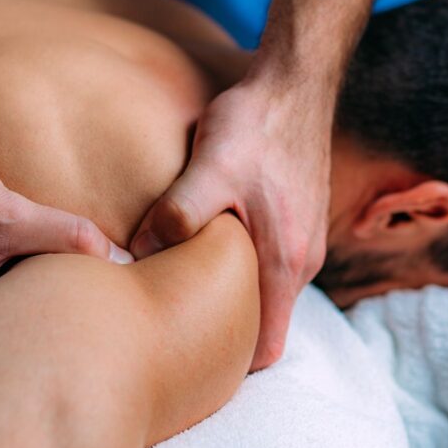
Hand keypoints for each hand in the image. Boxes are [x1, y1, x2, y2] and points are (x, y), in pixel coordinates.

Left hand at [131, 75, 331, 369]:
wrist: (296, 82)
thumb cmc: (257, 125)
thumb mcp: (212, 166)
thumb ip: (179, 213)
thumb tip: (143, 254)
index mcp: (285, 260)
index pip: (267, 345)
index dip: (234, 364)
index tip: (193, 365)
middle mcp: (302, 258)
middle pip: (265, 321)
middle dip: (225, 331)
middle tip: (173, 326)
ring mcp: (304, 238)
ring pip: (266, 289)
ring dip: (231, 294)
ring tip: (182, 286)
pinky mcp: (297, 217)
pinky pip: (270, 261)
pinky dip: (242, 266)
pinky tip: (206, 245)